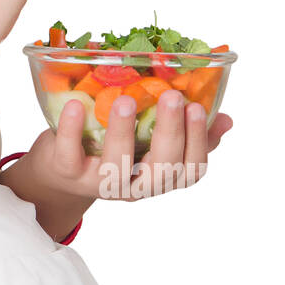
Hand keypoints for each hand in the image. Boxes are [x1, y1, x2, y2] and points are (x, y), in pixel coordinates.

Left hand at [19, 90, 233, 204]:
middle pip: (162, 170)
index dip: (199, 142)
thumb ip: (187, 132)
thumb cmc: (112, 148)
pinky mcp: (67, 172)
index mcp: (160, 177)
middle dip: (170, 132)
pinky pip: (70, 156)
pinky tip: (76, 104)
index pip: (191, 170)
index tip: (197, 108)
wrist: (59, 170)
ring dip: (123, 131)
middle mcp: (135, 187)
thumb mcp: (150, 143)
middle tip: (173, 97)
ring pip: (117, 167)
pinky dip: (71, 130)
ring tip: (126, 99)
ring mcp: (99, 183)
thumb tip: (225, 118)